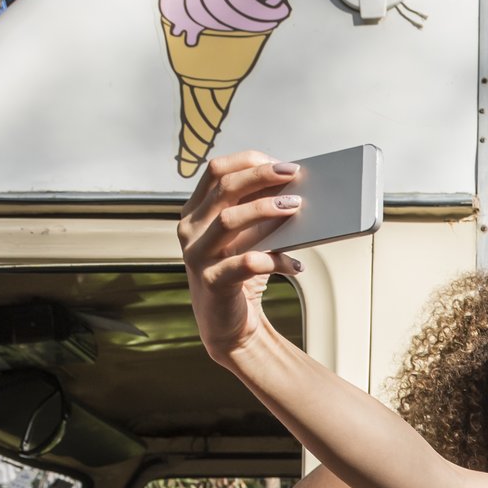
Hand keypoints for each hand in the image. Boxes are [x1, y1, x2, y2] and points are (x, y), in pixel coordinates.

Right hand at [179, 151, 306, 361]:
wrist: (228, 326)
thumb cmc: (239, 274)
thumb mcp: (246, 237)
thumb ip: (257, 211)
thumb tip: (293, 186)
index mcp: (195, 211)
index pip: (215, 171)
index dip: (248, 161)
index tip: (280, 163)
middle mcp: (190, 229)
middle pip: (224, 188)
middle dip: (261, 176)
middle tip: (294, 174)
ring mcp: (197, 255)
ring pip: (229, 219)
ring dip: (266, 209)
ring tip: (296, 207)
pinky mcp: (212, 282)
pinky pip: (246, 263)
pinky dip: (276, 260)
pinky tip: (297, 265)